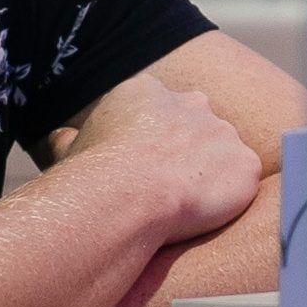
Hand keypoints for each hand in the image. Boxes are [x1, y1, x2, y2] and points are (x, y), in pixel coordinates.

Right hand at [61, 70, 261, 243]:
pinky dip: (230, 199)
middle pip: (197, 126)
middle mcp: (191, 103)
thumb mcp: (69, 148)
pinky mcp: (246, 165)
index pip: (157, 109)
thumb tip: (60, 138)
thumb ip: (70, 138)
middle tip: (168, 186)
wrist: (127, 195)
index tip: (141, 166)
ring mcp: (223, 132)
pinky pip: (243, 182)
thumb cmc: (93, 173)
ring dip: (211, 177)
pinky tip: (207, 215)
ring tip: (186, 206)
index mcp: (146, 92)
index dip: (150, 140)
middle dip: (188, 152)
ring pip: (223, 154)